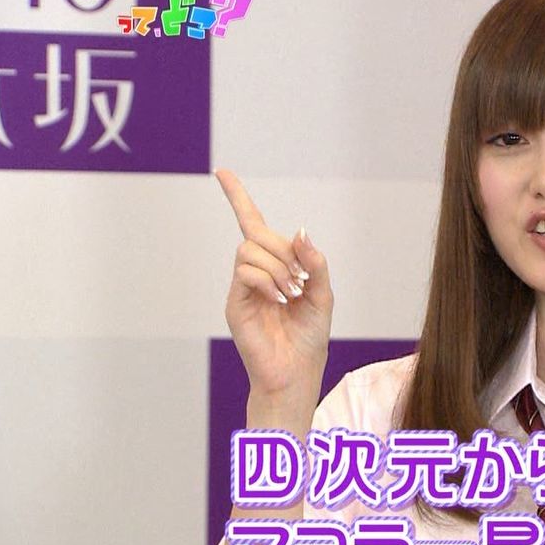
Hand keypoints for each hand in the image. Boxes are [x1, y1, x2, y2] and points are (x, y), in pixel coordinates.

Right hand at [216, 170, 332, 409]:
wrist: (295, 372)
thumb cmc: (309, 337)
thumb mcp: (323, 295)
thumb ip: (315, 263)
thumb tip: (301, 232)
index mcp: (276, 266)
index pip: (253, 224)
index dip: (238, 197)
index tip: (222, 172)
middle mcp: (255, 272)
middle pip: (259, 233)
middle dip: (285, 250)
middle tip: (301, 281)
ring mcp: (242, 286)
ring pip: (251, 250)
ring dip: (279, 268)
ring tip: (290, 295)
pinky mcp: (234, 302)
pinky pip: (246, 271)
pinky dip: (268, 281)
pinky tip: (280, 301)